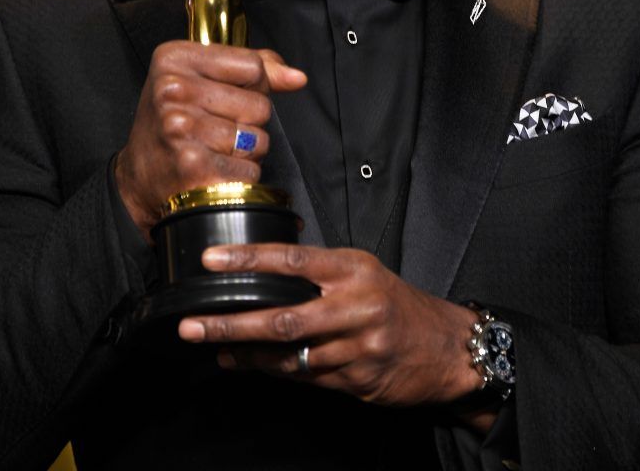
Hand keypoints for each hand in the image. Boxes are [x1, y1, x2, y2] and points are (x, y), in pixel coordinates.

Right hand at [115, 43, 305, 237]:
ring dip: (245, 151)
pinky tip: (212, 169)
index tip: (228, 95)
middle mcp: (173, 90)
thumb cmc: (173, 123)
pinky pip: (249, 169)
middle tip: (214, 126)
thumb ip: (252, 68)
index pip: (253, 66)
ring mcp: (181, 127)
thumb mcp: (201, 78)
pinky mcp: (193, 165)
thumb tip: (296, 77)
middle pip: (259, 105)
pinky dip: (238, 175)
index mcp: (175, 58)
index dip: (253, 86)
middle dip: (248, 121)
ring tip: (212, 148)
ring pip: (258, 139)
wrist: (140, 177)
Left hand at [179, 243, 482, 407]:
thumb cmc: (396, 302)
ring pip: (290, 354)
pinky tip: (248, 364)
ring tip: (213, 346)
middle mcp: (355, 305)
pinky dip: (273, 371)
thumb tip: (265, 272)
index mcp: (353, 269)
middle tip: (192, 324)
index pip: (291, 259)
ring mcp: (357, 347)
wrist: (448, 347)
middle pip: (282, 316)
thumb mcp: (363, 272)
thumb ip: (320, 272)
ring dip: (246, 353)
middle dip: (231, 322)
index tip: (212, 261)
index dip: (248, 259)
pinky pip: (306, 377)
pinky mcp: (359, 380)